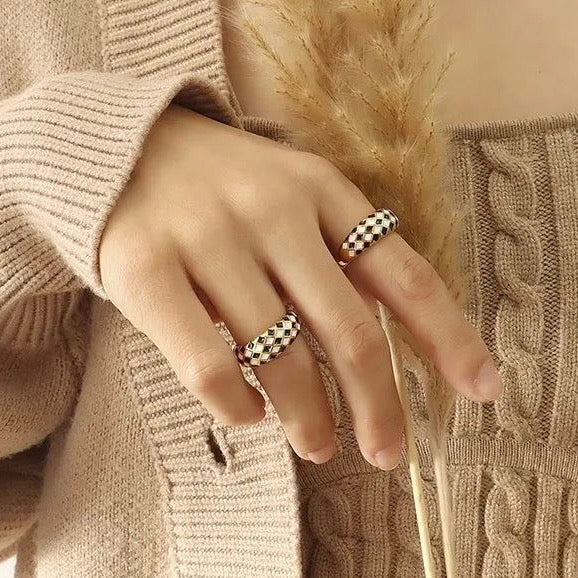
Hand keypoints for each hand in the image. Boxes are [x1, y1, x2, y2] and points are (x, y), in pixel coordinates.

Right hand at [99, 104, 501, 469]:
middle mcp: (273, 211)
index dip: (449, 338)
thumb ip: (338, 257)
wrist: (127, 147)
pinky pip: (208, 364)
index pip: (405, 276)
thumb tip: (377, 352)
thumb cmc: (226, 187)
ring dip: (308, 418)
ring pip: (279, 357)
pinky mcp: (148, 271)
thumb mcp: (295, 196)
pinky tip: (249, 415)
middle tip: (386, 451)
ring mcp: (209, 240)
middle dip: (378, 405)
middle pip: (350, 331)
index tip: (480, 391)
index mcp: (323, 191)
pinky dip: (238, 407)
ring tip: (317, 444)